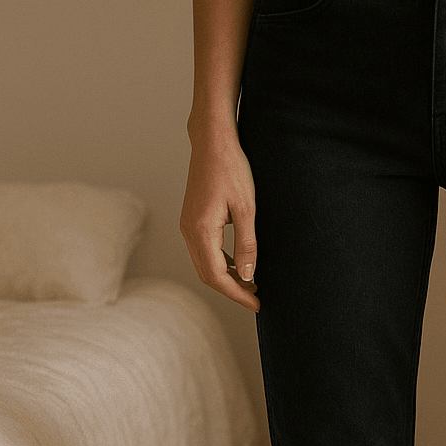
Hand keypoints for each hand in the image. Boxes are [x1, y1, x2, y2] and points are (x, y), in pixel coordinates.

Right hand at [179, 131, 260, 311]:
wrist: (213, 142)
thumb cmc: (231, 169)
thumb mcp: (247, 209)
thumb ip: (247, 244)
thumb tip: (249, 276)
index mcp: (201, 231)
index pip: (218, 276)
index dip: (238, 294)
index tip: (258, 304)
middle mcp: (189, 231)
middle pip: (208, 274)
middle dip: (232, 290)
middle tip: (257, 298)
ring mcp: (188, 225)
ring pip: (205, 264)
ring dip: (227, 277)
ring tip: (252, 284)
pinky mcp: (192, 219)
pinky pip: (204, 250)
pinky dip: (221, 263)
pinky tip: (239, 264)